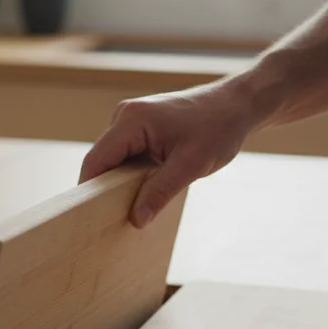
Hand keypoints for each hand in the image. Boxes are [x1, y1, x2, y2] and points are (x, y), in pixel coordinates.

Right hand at [80, 79, 259, 227]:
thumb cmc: (218, 128)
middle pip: (102, 161)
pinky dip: (131, 175)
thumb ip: (160, 192)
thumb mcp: (191, 165)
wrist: (237, 105)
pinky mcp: (141, 127)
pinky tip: (144, 192)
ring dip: (120, 183)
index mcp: (131, 120)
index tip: (89, 219)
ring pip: (114, 160)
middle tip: (111, 222)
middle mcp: (125, 116)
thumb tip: (136, 219)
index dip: (89, 190)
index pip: (96, 160)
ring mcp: (131, 120)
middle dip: (105, 190)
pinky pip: (126, 155)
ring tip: (131, 209)